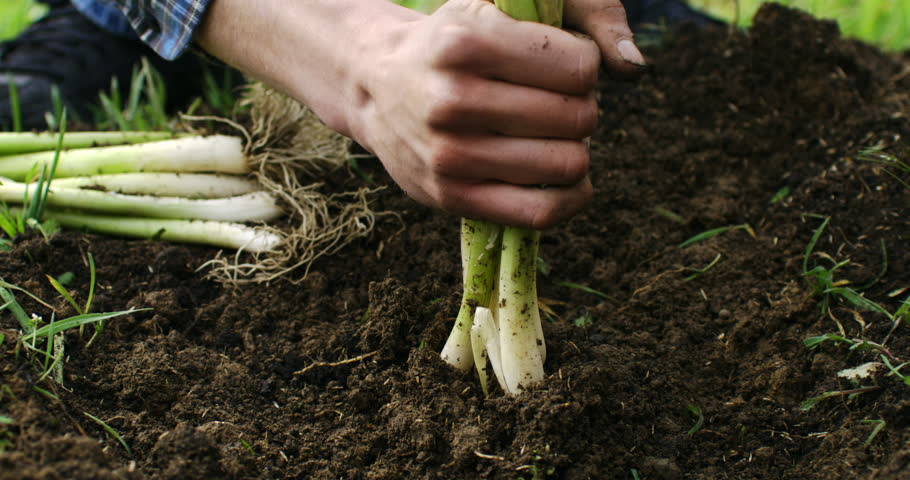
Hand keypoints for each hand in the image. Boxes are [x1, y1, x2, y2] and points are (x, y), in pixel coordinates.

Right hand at [347, 0, 642, 228]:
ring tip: (554, 138)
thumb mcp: (496, 4)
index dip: (586, 68)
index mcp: (468, 41)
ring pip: (567, 164)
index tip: (566, 69)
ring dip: (575, 151)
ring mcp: (450, 153)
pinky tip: (567, 180)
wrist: (376, 84)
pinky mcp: (451, 196)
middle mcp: (454, 98)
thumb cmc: (452, 43)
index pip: (580, 68)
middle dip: (582, 110)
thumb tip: (633, 67)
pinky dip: (571, 198)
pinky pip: (542, 212)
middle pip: (578, 117)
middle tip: (558, 106)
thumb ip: (576, 12)